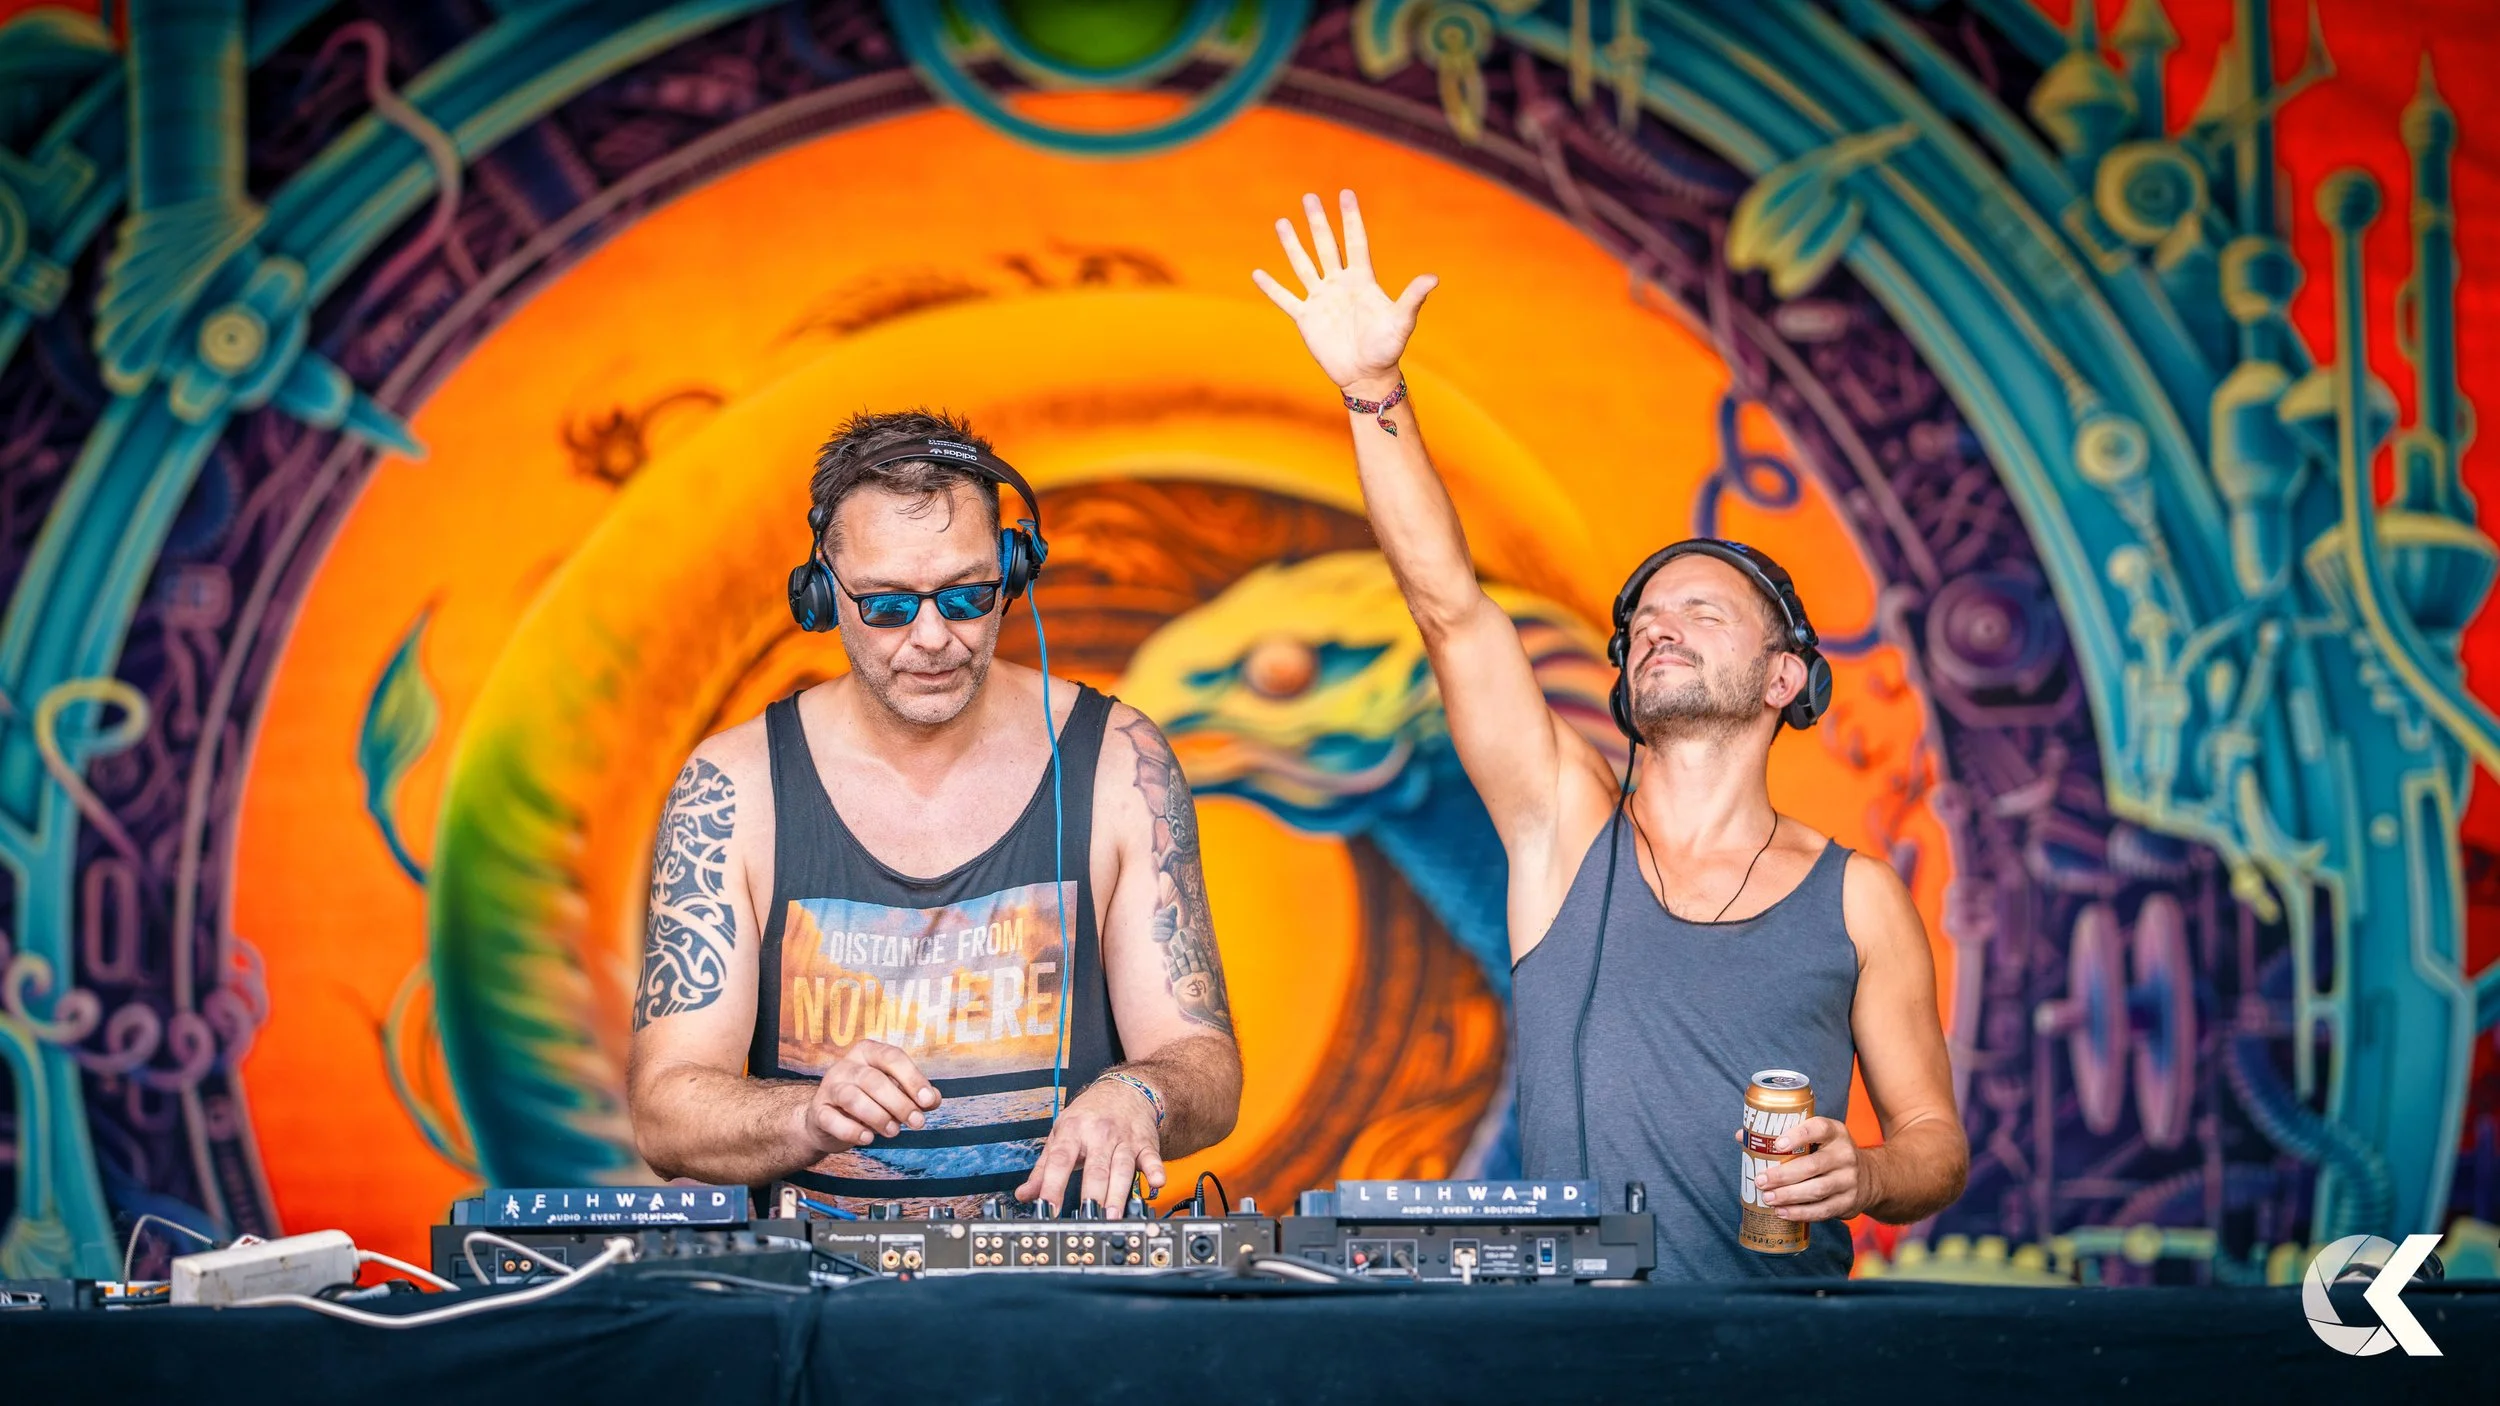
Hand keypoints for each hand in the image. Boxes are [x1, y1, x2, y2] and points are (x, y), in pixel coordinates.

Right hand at [796, 1040, 940, 1152]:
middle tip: (917, 1123)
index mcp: (868, 1052)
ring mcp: (829, 1087)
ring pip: (853, 1098)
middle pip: (874, 1080)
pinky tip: (868, 1138)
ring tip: (893, 1131)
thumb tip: (933, 1099)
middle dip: (899, 1104)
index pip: (893, 1057)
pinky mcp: (818, 1111)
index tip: (928, 1101)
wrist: (829, 1121)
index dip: (913, 1079)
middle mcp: (847, 1065)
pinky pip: (832, 1120)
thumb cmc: (869, 1100)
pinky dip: (852, 1131)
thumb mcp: (894, 1092)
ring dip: (878, 1117)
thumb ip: (915, 1094)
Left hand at [1013, 1078, 1165, 1216]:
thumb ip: (1044, 1168)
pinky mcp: (1145, 1143)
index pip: (1059, 1161)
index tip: (1047, 1209)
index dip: (1052, 1186)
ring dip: (1118, 1192)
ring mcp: (1124, 1139)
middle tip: (1087, 1217)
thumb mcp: (1061, 1134)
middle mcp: (1099, 1135)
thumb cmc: (1089, 1115)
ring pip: (1121, 1168)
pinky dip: (1155, 1169)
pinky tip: (1157, 1182)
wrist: (1124, 1089)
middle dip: (1091, 1195)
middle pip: (1094, 1168)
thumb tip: (1024, 1195)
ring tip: (1113, 1215)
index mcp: (1073, 1132)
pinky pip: (1151, 1157)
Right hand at [1252, 189, 1437, 394]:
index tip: (1346, 194)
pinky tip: (1257, 273)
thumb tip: (1433, 279)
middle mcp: (1339, 284)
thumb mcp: (1401, 321)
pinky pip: (1286, 299)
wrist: (1366, 375)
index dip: (1351, 218)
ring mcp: (1321, 299)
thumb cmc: (1387, 348)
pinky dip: (1272, 288)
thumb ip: (1412, 298)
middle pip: (1326, 246)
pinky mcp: (1307, 318)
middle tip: (1309, 197)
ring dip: (1292, 245)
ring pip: (1303, 265)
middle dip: (1317, 222)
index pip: (1355, 242)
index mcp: (1361, 280)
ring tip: (1282, 222)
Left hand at [1748, 1116, 1869, 1221]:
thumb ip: (1783, 1135)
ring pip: (1817, 1190)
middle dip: (1783, 1175)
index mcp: (1835, 1132)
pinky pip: (1822, 1210)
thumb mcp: (1816, 1138)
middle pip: (1813, 1165)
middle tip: (1760, 1180)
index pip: (1818, 1129)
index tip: (1777, 1145)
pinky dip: (1800, 1213)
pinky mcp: (1848, 1202)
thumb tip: (1741, 1135)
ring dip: (1789, 1196)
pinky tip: (1782, 1212)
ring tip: (1768, 1198)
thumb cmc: (1828, 1153)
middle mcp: (1845, 1154)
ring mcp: (1849, 1180)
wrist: (1869, 1177)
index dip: (1797, 1136)